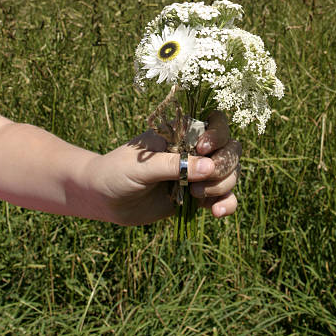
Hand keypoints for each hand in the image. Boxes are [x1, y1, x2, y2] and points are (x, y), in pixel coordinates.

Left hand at [86, 110, 241, 225]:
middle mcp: (195, 150)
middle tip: (198, 183)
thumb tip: (209, 167)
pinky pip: (224, 197)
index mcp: (182, 132)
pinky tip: (216, 213)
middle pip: (230, 149)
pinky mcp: (198, 196)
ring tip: (195, 197)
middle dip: (223, 166)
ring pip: (230, 173)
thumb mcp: (142, 167)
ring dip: (222, 186)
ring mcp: (198, 173)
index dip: (218, 135)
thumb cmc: (118, 172)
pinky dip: (226, 203)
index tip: (202, 149)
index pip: (216, 122)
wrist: (105, 199)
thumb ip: (173, 166)